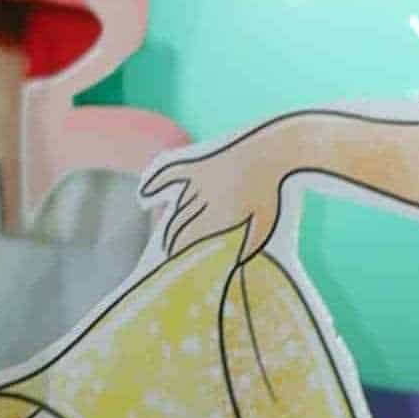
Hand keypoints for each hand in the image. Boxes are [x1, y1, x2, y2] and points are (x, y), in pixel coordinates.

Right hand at [145, 122, 305, 259]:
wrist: (275, 152)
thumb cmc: (274, 193)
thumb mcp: (267, 226)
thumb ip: (248, 247)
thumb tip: (234, 265)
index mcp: (220, 215)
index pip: (186, 237)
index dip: (176, 250)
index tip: (173, 259)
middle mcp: (204, 198)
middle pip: (177, 224)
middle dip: (170, 240)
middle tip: (169, 251)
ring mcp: (199, 180)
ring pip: (178, 205)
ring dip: (172, 221)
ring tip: (169, 234)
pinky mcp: (198, 163)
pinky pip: (169, 172)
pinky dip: (154, 182)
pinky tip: (143, 194)